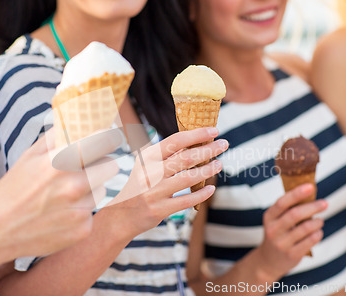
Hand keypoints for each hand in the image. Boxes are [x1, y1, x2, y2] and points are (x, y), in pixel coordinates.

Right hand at [0, 130, 118, 260]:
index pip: (103, 141)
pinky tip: (61, 215)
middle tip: (87, 168)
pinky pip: (92, 212)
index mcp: (60, 162)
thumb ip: (57, 136)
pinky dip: (81, 211)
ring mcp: (80, 210)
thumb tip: (78, 119)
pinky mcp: (83, 230)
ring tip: (65, 195)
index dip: (107, 138)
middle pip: (111, 166)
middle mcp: (74, 186)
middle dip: (100, 165)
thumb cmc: (14, 190)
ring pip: (102, 190)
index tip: (108, 138)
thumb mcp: (30, 156)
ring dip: (90, 189)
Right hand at [107, 127, 228, 235]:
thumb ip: (167, 156)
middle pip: (186, 157)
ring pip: (189, 178)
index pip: (175, 140)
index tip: (214, 130)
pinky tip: (211, 188)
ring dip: (208, 170)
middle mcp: (149, 173)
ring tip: (219, 164)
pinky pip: (187, 200)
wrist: (121, 216)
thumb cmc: (140, 187)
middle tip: (224, 144)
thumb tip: (196, 142)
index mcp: (147, 158)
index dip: (197, 134)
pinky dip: (201, 194)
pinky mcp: (159, 209)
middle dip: (208, 149)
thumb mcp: (146, 167)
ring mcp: (154, 192)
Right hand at [255, 184, 327, 280]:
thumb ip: (289, 208)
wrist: (269, 260)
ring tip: (320, 221)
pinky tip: (318, 232)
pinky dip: (317, 234)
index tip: (310, 186)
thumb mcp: (276, 220)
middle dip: (312, 207)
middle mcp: (273, 229)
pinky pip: (310, 241)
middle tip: (325, 203)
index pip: (282, 202)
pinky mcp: (291, 254)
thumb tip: (310, 191)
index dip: (296, 193)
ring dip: (317, 222)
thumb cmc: (278, 233)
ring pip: (305, 228)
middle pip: (295, 214)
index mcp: (269, 217)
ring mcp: (281, 243)